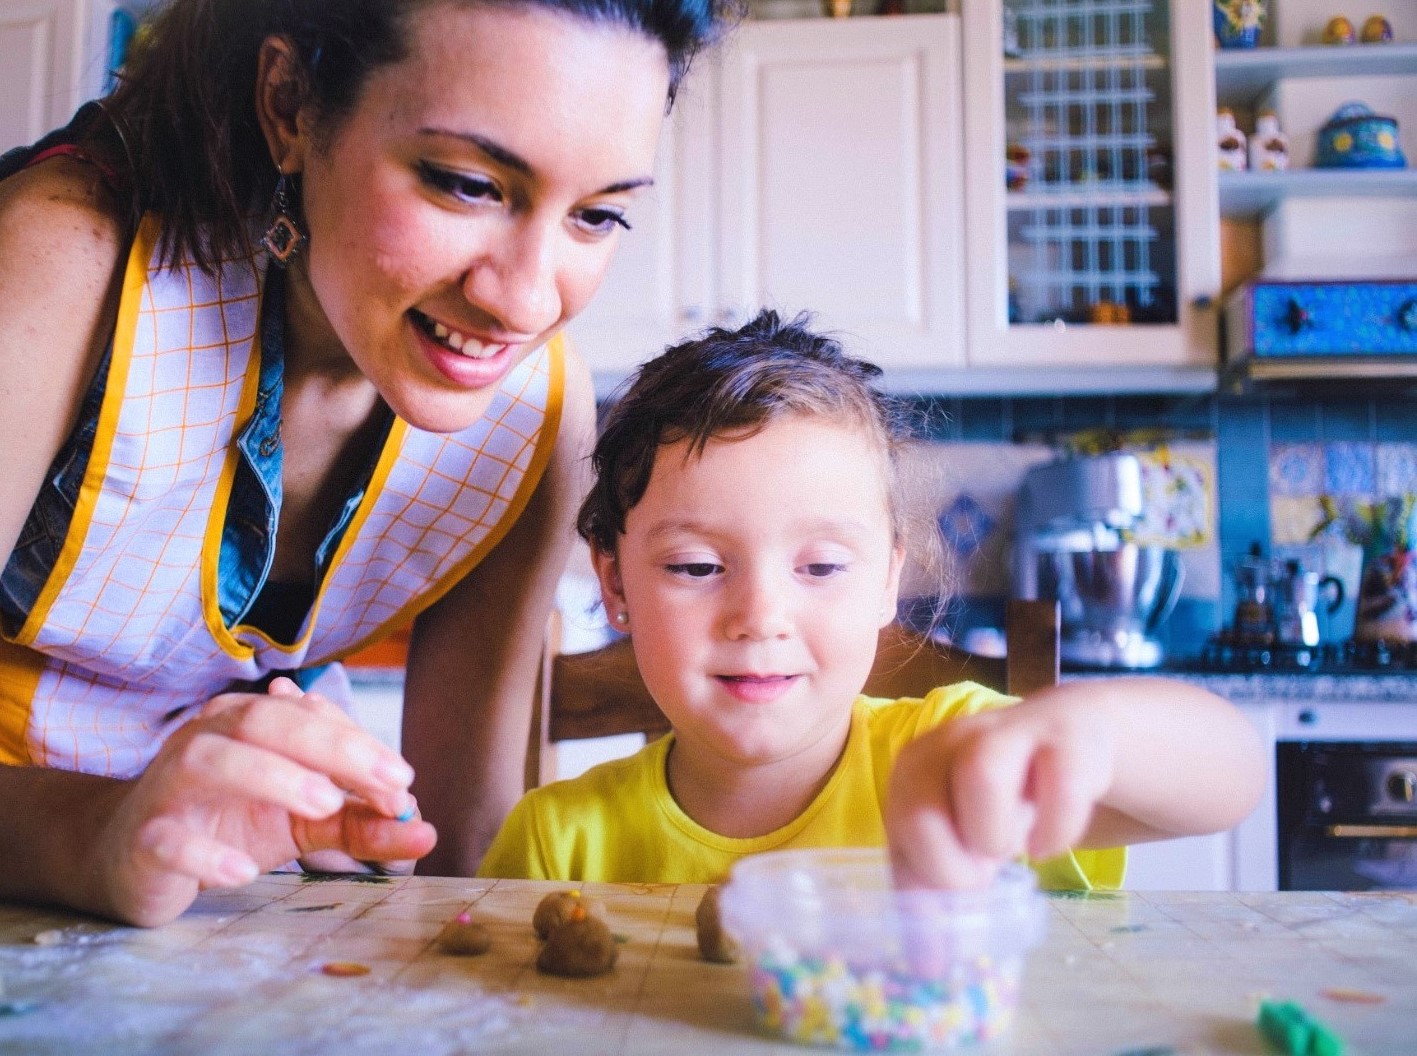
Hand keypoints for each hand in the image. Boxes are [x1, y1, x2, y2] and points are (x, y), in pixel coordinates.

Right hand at [94, 677, 436, 925]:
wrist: (131, 859)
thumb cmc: (226, 824)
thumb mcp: (303, 822)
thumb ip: (361, 824)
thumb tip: (426, 832)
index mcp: (248, 723)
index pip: (308, 717)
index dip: (359, 744)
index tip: (402, 781)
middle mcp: (206, 739)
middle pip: (264, 722)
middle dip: (331, 747)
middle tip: (385, 785)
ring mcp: (168, 787)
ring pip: (208, 760)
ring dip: (271, 777)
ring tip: (324, 805)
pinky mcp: (143, 839)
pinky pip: (167, 838)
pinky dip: (206, 852)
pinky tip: (245, 872)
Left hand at [884, 696, 1116, 889]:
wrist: (1069, 741)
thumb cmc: (1001, 799)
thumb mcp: (960, 839)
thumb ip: (935, 891)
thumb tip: (929, 966)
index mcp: (913, 769)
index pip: (898, 832)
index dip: (929, 877)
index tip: (958, 891)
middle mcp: (950, 742)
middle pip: (921, 811)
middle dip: (951, 866)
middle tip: (982, 874)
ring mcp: (1008, 734)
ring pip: (980, 774)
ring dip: (995, 835)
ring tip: (1011, 850)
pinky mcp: (1067, 739)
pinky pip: (1060, 786)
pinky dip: (1056, 830)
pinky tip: (1050, 839)